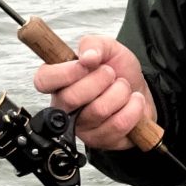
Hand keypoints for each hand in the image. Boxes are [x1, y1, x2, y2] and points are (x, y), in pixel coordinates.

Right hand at [30, 34, 154, 151]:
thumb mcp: (108, 48)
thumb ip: (94, 44)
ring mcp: (81, 126)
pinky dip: (133, 108)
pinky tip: (132, 102)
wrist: (142, 91)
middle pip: (70, 98)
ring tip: (123, 88)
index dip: (64, 73)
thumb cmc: (119, 71)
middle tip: (111, 74)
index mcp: (59, 81)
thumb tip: (87, 56)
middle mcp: (65, 106)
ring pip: (98, 110)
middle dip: (100, 80)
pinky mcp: (99, 140)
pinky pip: (117, 124)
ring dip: (120, 92)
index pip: (43, 80)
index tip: (85, 64)